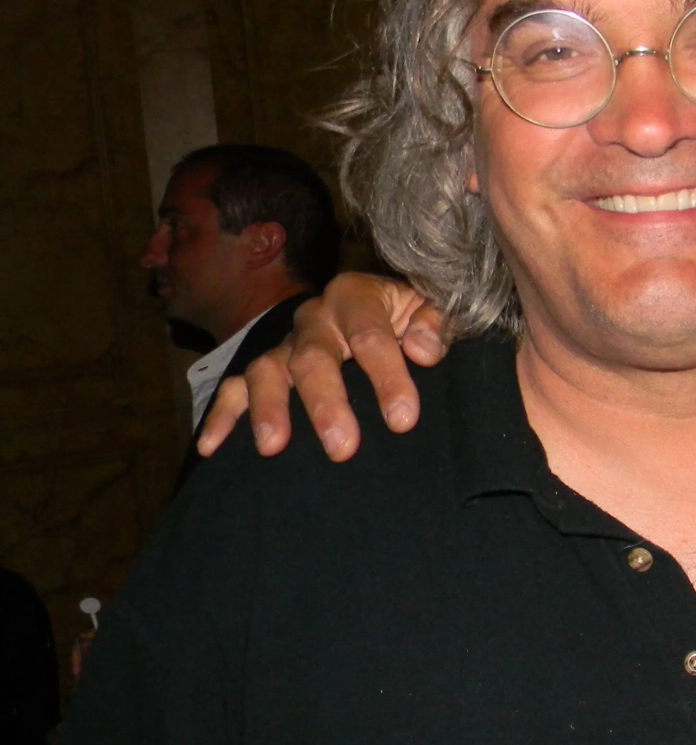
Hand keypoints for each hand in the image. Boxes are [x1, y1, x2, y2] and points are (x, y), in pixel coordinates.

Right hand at [196, 274, 445, 461]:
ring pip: (267, 371)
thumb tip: (423, 350)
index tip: (403, 420)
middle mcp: (315, 318)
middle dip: (325, 404)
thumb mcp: (430, 310)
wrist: (383, 311)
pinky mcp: (265, 368)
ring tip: (273, 447)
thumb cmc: (411, 319)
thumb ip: (435, 325)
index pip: (371, 337)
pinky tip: (211, 447)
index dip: (388, 378)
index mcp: (356, 296)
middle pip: (313, 359)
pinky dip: (222, 415)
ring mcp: (286, 345)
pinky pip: (234, 388)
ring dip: (269, 409)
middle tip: (342, 447)